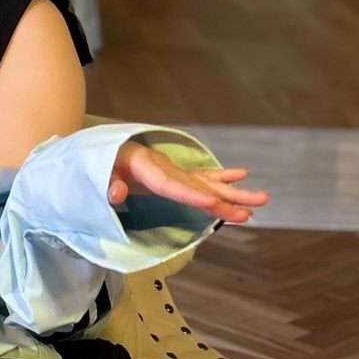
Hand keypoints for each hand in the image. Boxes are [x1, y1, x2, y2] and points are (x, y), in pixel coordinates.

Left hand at [108, 141, 269, 223]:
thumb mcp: (97, 172)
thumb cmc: (101, 164)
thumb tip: (117, 192)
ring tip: (261, 199)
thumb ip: (107, 183)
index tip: (213, 205)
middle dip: (225, 200)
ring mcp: (173, 169)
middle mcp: (166, 167)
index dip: (192, 196)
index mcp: (145, 168)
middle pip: (199, 187)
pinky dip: (221, 176)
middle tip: (252, 210)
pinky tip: (242, 176)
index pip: (171, 186)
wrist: (104, 148)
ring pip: (208, 183)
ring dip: (234, 193)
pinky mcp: (175, 173)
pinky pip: (201, 177)